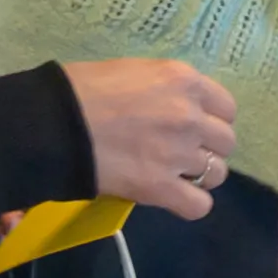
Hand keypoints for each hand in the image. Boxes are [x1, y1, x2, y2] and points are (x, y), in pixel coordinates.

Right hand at [65, 58, 238, 218]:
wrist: (51, 122)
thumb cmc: (81, 90)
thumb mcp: (131, 71)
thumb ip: (163, 89)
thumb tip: (174, 106)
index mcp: (183, 80)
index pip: (226, 107)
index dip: (212, 120)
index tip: (194, 126)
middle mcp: (190, 116)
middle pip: (226, 142)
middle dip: (207, 148)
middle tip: (181, 152)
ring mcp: (178, 153)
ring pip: (217, 174)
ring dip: (200, 177)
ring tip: (173, 174)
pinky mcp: (160, 187)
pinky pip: (199, 206)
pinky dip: (189, 204)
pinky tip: (172, 197)